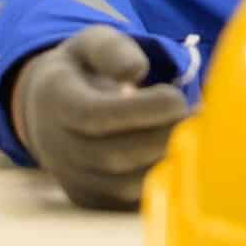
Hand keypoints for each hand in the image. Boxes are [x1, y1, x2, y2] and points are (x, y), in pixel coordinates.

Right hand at [12, 26, 191, 209]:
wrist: (48, 111)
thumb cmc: (82, 71)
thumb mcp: (91, 43)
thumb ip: (113, 50)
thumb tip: (135, 72)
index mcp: (56, 101)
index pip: (94, 115)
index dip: (142, 111)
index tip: (177, 98)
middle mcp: (58, 147)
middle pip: (115, 155)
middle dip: (164, 136)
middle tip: (198, 116)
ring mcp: (75, 180)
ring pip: (128, 185)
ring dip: (169, 161)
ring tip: (195, 135)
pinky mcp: (95, 202)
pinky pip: (133, 202)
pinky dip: (165, 182)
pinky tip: (184, 155)